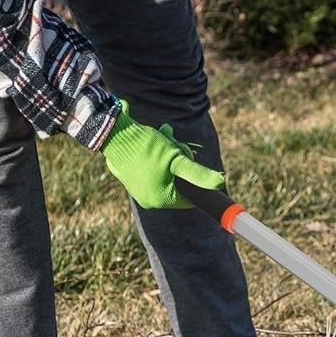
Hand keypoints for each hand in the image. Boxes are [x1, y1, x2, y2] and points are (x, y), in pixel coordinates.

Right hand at [102, 103, 225, 210]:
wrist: (115, 136)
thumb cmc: (147, 149)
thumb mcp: (177, 159)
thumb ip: (198, 173)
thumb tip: (220, 183)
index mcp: (160, 200)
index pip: (189, 198)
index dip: (196, 180)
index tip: (192, 160)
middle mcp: (148, 199)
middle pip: (178, 183)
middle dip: (181, 162)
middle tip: (177, 145)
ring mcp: (139, 189)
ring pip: (166, 173)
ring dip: (170, 154)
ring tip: (165, 137)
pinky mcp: (131, 178)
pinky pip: (152, 169)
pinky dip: (157, 155)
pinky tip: (156, 139)